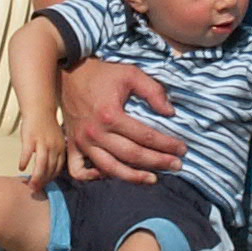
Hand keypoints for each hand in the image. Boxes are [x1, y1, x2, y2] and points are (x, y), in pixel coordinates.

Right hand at [17, 115, 65, 195]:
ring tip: (30, 185)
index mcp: (61, 148)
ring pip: (41, 165)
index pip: (57, 169)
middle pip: (49, 170)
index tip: (43, 185)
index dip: (50, 179)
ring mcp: (42, 143)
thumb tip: (49, 168)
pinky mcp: (30, 138)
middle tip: (35, 190)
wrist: (39, 109)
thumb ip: (54, 153)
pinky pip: (27, 154)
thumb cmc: (46, 126)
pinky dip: (24, 162)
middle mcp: (54, 147)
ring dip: (36, 177)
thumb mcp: (56, 140)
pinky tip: (20, 167)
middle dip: (42, 182)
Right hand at [61, 57, 183, 183]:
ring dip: (132, 177)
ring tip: (152, 179)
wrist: (69, 71)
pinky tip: (110, 175)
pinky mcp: (72, 145)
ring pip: (109, 168)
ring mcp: (82, 142)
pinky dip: (93, 177)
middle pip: (131, 155)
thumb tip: (170, 112)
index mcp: (111, 115)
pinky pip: (79, 170)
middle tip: (177, 166)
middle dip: (157, 162)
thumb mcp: (131, 73)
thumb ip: (153, 91)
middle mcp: (96, 133)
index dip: (167, 144)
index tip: (182, 149)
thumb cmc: (103, 73)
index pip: (145, 136)